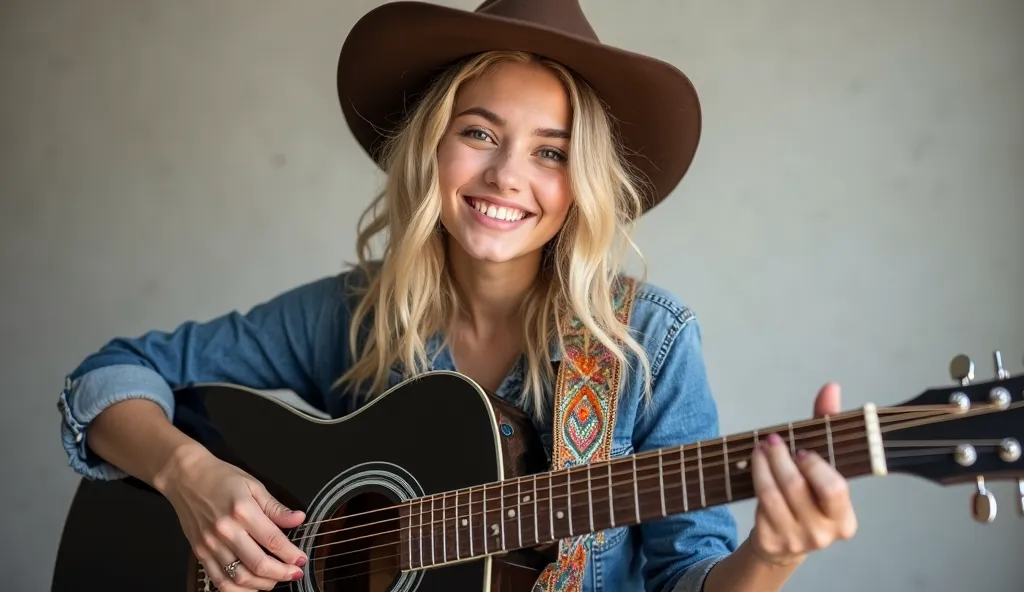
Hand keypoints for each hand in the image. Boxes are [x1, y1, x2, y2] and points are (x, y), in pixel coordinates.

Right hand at [160, 445, 307, 590]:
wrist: (185, 477)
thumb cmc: (220, 478)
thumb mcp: (253, 485)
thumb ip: (275, 507)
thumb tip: (298, 519)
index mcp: (242, 510)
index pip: (273, 540)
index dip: (291, 554)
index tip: (301, 560)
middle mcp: (226, 530)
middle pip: (258, 563)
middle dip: (281, 573)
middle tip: (294, 573)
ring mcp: (210, 544)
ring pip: (239, 577)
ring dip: (261, 585)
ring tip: (275, 581)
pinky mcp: (200, 553)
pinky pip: (219, 580)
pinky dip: (237, 590)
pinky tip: (251, 586)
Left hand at [748, 382, 857, 566]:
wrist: (784, 540)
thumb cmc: (808, 496)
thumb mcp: (821, 464)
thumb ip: (827, 426)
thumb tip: (831, 388)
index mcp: (844, 519)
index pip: (834, 489)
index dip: (815, 466)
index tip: (801, 449)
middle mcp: (823, 534)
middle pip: (797, 488)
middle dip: (780, 459)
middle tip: (772, 441)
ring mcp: (795, 540)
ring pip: (772, 495)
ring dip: (762, 466)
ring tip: (759, 449)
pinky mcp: (770, 541)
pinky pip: (759, 505)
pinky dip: (756, 481)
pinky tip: (755, 467)